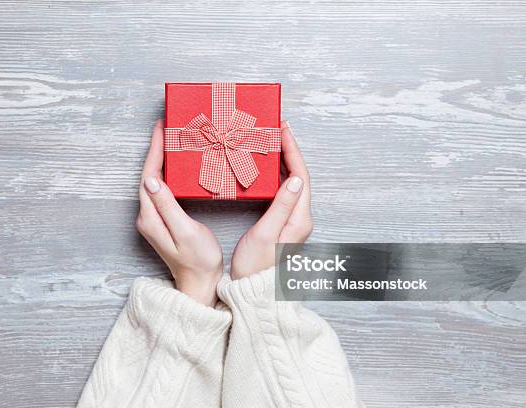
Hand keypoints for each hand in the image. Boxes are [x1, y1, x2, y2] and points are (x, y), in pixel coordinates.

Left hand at [136, 120, 223, 305]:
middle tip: (168, 127)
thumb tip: (151, 179)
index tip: (161, 128)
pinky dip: (168, 173)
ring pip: (155, 181)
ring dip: (162, 159)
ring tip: (173, 140)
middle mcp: (148, 216)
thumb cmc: (198, 260)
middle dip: (157, 149)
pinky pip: (163, 189)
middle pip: (149, 175)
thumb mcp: (184, 231)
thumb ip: (167, 205)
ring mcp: (155, 219)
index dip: (154, 150)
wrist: (200, 284)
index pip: (149, 175)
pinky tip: (177, 166)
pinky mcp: (163, 220)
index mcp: (151, 217)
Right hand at [231, 121, 312, 279]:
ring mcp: (294, 222)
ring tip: (272, 143)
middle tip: (277, 130)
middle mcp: (300, 219)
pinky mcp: (284, 225)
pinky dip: (278, 176)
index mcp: (299, 219)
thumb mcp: (265, 235)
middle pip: (300, 176)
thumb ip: (281, 207)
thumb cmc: (255, 267)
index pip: (301, 176)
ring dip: (284, 162)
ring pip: (293, 183)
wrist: (254, 292)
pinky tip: (268, 170)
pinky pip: (285, 192)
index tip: (283, 131)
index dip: (292, 151)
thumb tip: (296, 179)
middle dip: (289, 151)